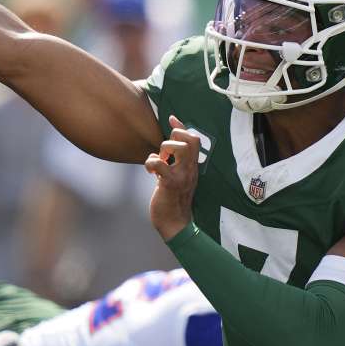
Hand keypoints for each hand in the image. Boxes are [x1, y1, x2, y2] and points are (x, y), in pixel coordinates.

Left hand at [145, 115, 200, 240]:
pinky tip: (150, 172)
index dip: (182, 126)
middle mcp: (190, 169)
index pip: (194, 139)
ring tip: (158, 163)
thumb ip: (173, 162)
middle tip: (165, 151)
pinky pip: (159, 164)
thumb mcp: (175, 177)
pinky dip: (150, 162)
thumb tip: (164, 149)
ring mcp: (182, 176)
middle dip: (175, 136)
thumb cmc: (172, 200)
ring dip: (163, 149)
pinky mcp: (170, 183)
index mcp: (192, 167)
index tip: (170, 120)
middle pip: (191, 139)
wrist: (175, 225)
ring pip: (178, 148)